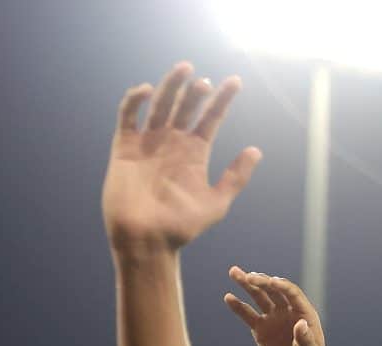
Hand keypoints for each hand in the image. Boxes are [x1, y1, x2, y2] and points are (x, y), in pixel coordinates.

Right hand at [103, 63, 260, 253]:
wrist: (147, 240)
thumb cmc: (182, 226)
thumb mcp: (216, 202)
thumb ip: (235, 177)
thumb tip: (256, 150)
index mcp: (195, 153)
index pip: (211, 118)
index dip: (222, 99)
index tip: (235, 81)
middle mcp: (172, 143)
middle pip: (186, 106)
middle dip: (196, 91)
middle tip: (205, 80)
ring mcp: (148, 142)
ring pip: (160, 104)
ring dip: (170, 86)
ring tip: (184, 70)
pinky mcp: (125, 146)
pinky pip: (128, 116)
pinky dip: (136, 100)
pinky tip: (148, 91)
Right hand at [225, 269, 332, 345]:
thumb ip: (305, 340)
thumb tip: (301, 324)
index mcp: (305, 314)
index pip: (292, 293)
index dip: (281, 285)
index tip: (269, 281)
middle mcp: (289, 312)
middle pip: (273, 290)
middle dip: (261, 282)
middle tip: (247, 276)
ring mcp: (274, 319)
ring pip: (259, 297)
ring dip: (247, 284)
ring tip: (234, 272)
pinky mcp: (261, 329)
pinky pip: (248, 314)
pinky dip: (238, 306)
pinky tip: (228, 297)